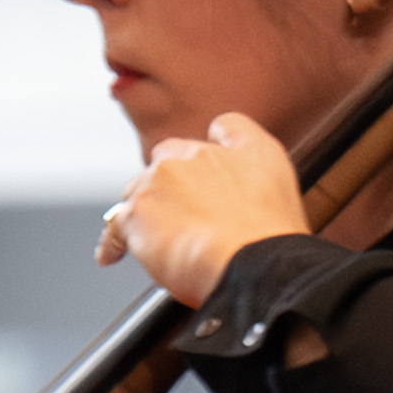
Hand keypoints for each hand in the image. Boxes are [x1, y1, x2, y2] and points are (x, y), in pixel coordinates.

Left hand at [106, 116, 316, 311]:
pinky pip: (116, 224)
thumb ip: (250, 147)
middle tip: (188, 220)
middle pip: (170, 162)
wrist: (251, 264)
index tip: (209, 170)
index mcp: (243, 149)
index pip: (223, 131)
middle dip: (173, 186)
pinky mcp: (136, 212)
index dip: (214, 153)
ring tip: (164, 242)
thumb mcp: (280, 178)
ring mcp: (160, 182)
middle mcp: (195, 156)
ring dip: (148, 212)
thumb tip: (222, 128)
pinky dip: (113, 241)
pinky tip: (112, 254)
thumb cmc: (272, 236)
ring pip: (142, 191)